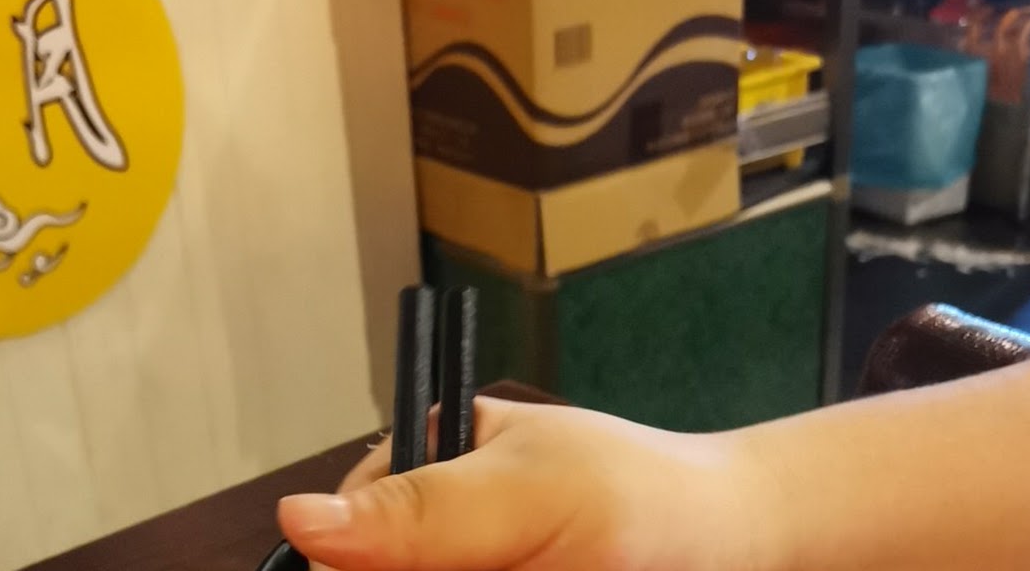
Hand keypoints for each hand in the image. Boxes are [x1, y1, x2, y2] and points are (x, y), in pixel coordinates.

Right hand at [277, 398, 779, 570]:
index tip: (457, 564)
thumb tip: (298, 516)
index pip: (342, 541)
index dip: (367, 570)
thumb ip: (420, 511)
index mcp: (421, 470)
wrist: (731, 547)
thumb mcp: (527, 493)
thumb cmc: (641, 495)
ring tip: (544, 565)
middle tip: (522, 563)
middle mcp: (433, 533)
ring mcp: (465, 566)